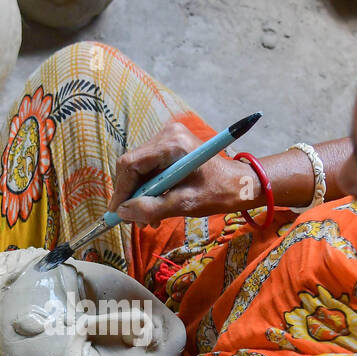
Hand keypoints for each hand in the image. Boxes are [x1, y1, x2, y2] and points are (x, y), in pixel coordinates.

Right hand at [109, 120, 260, 226]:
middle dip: (131, 195)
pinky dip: (149, 188)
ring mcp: (168, 138)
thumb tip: (123, 212)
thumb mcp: (185, 204)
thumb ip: (152, 208)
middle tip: (134, 221)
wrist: (239, 184)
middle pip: (132, 166)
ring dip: (140, 195)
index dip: (121, 191)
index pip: (130, 164)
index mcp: (172, 144)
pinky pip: (149, 168)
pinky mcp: (170, 146)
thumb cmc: (218, 193)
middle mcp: (167, 135)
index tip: (117, 214)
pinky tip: (155, 206)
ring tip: (148, 219)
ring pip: (138, 169)